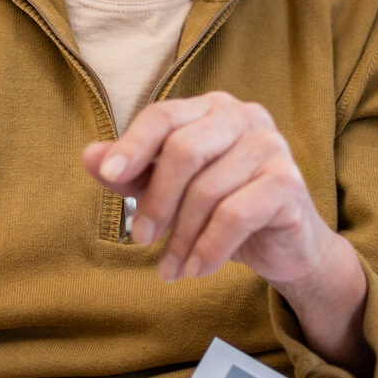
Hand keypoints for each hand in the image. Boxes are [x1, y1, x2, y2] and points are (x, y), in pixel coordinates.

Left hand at [83, 92, 368, 372]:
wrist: (285, 245)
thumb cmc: (224, 207)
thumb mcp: (173, 190)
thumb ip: (135, 172)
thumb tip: (90, 157)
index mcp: (212, 108)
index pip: (163, 116)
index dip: (132, 145)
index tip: (107, 176)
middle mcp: (245, 116)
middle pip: (184, 150)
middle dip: (156, 200)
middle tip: (140, 238)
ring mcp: (271, 146)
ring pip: (207, 190)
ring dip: (181, 238)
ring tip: (171, 268)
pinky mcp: (287, 183)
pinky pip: (234, 216)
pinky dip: (208, 248)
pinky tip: (197, 269)